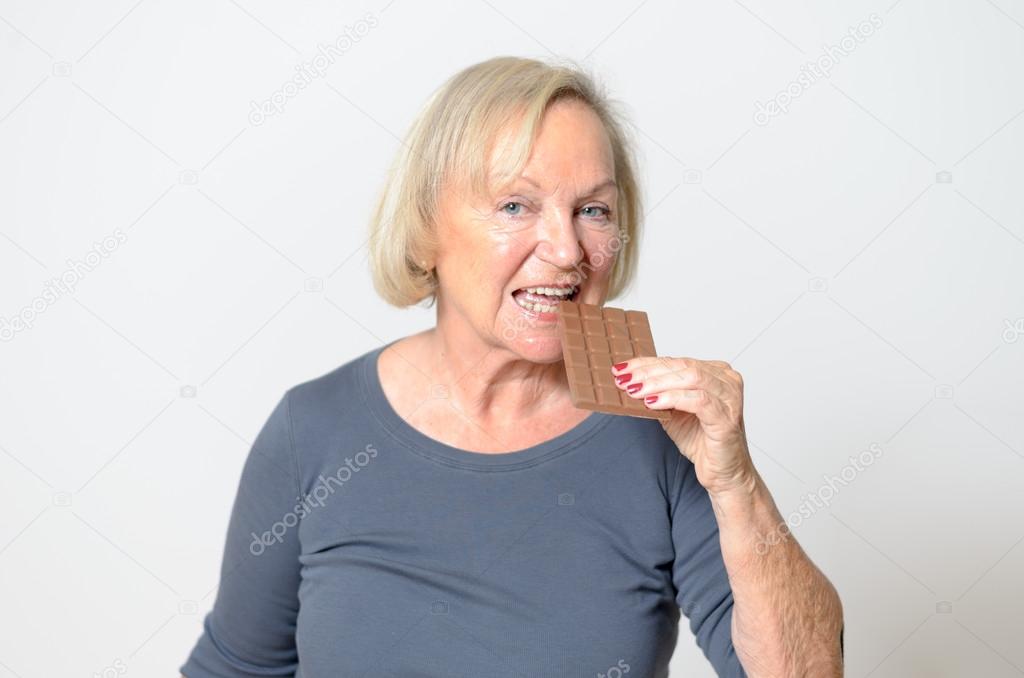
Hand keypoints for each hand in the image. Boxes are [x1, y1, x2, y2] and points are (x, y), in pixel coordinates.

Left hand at [611, 356, 754, 497]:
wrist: (723, 473)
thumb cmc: (702, 441)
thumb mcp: (674, 412)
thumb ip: (659, 394)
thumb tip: (629, 382)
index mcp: (716, 373)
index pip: (677, 361)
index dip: (646, 363)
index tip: (622, 369)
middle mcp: (727, 380)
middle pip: (682, 366)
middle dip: (648, 372)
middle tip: (624, 379)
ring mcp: (730, 398)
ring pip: (690, 378)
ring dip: (657, 383)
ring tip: (634, 390)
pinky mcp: (727, 417)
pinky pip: (698, 400)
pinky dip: (672, 399)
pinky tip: (652, 403)